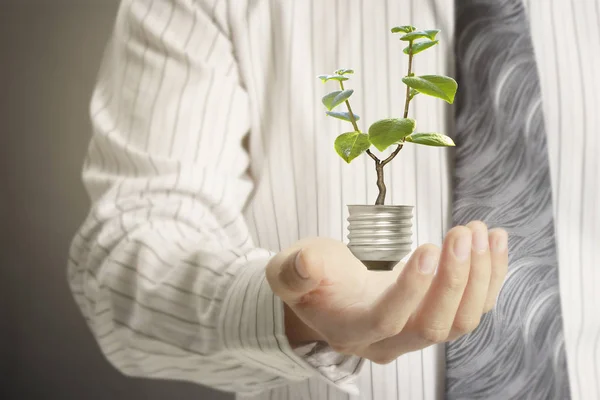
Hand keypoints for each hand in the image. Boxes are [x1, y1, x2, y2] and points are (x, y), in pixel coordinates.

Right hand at [265, 222, 507, 363]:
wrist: (330, 296)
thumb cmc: (311, 282)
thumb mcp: (288, 272)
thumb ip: (294, 271)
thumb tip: (306, 263)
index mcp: (351, 330)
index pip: (386, 320)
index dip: (410, 290)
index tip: (427, 248)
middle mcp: (389, 342)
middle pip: (434, 327)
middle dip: (455, 280)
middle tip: (462, 233)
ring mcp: (417, 333)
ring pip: (461, 322)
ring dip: (479, 277)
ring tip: (480, 231)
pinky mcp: (436, 316)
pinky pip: (472, 307)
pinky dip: (490, 276)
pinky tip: (494, 241)